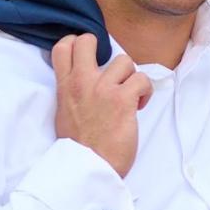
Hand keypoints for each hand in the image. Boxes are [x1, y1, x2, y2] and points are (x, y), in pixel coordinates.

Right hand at [51, 34, 150, 176]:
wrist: (88, 168)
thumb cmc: (79, 147)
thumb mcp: (64, 113)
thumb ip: (72, 94)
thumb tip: (84, 85)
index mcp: (65, 86)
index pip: (63, 46)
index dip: (78, 45)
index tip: (90, 58)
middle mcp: (82, 82)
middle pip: (88, 40)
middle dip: (103, 49)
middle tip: (112, 71)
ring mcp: (103, 89)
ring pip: (124, 61)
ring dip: (131, 77)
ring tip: (129, 95)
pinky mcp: (123, 100)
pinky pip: (142, 80)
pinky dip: (145, 92)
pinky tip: (139, 106)